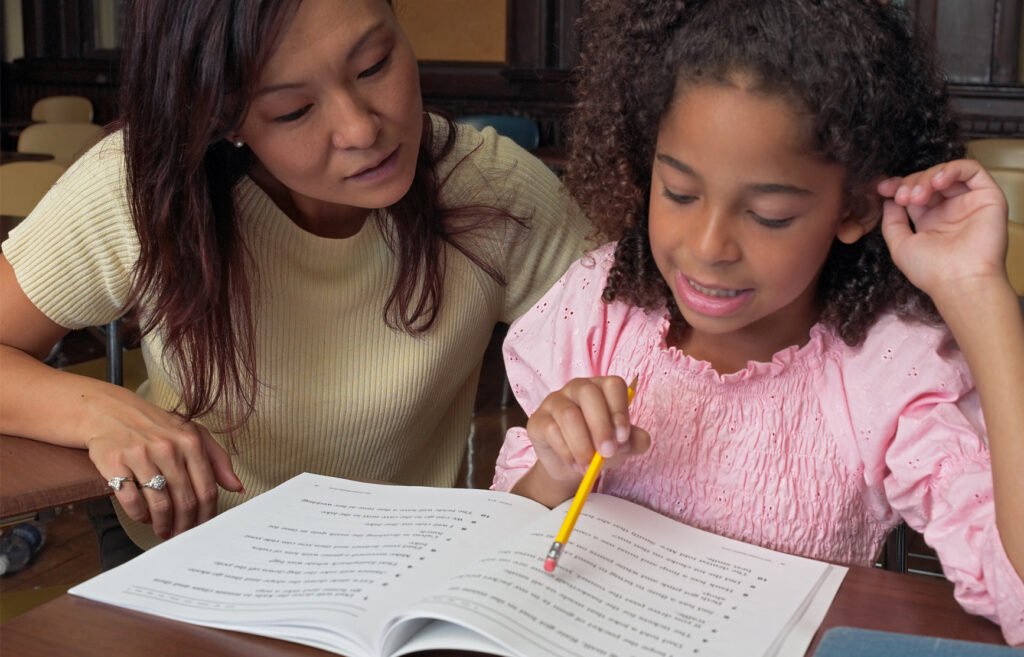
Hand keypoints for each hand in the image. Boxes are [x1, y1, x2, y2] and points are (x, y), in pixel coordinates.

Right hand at [86, 387, 242, 538]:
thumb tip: (237, 487)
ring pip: (160, 504)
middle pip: (185, 501)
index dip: (207, 515)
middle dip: (186, 525)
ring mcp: (140, 455)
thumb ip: (218, 460)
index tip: (203, 527)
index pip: (207, 489)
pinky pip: (132, 501)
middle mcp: (168, 448)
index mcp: (191, 441)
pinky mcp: (114, 463)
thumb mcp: (193, 434)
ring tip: (163, 529)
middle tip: (182, 535)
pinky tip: (143, 516)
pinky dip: (139, 515)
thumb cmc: (155, 426)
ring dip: (163, 524)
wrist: (110, 411)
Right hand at [525, 376, 649, 485]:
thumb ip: (634, 441)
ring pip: (568, 415)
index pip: (613, 385)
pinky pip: (551, 431)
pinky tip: (575, 465)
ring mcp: (555, 401)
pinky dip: (566, 452)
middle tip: (607, 453)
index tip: (623, 437)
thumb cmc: (598, 446)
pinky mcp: (538, 419)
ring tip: (590, 467)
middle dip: (601, 426)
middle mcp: (578, 388)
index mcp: (602, 388)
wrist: (571, 464)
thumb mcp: (621, 445)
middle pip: (589, 394)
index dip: (619, 410)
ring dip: (582, 445)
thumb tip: (642, 440)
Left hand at [877, 159, 1008, 303]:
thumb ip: (892, 221)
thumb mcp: (900, 245)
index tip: (883, 188)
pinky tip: (937, 182)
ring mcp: (969, 203)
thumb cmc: (931, 271)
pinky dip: (951, 169)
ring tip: (918, 195)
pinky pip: (972, 169)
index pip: (915, 193)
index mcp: (931, 221)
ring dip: (927, 177)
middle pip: (928, 181)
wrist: (959, 281)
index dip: (898, 186)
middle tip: (903, 197)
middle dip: (910, 183)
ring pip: (947, 173)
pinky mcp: (988, 197)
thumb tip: (889, 200)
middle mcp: (951, 211)